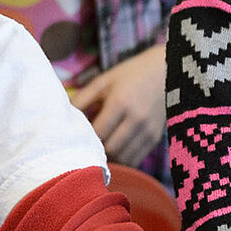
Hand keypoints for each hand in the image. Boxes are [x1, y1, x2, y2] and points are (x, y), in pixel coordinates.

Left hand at [70, 43, 167, 165]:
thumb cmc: (130, 74)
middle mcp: (137, 119)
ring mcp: (148, 131)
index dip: (85, 137)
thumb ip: (82, 98)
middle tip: (88, 142)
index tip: (78, 134)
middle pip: (110, 149)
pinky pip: (135, 160)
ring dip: (110, 157)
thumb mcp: (104, 80)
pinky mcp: (155, 139)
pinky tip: (115, 148)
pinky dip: (123, 158)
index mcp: (121, 102)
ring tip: (101, 146)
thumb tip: (64, 115)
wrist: (166, 71)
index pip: (98, 133)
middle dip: (96, 149)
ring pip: (123, 158)